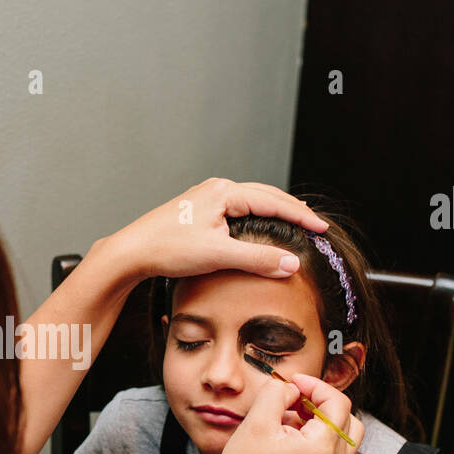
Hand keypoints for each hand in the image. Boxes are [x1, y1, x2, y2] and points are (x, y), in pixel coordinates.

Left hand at [107, 178, 329, 282]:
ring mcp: (206, 198)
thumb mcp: (218, 256)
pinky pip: (237, 208)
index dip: (300, 216)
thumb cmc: (168, 249)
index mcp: (224, 193)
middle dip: (291, 209)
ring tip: (295, 219)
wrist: (132, 251)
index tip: (321, 228)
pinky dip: (256, 214)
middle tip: (315, 224)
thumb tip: (292, 263)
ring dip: (274, 210)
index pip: (273, 201)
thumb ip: (258, 259)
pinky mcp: (198, 210)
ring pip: (250, 200)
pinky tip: (259, 224)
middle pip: (265, 195)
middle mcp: (216, 189)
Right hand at [208, 373, 363, 453]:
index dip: (315, 385)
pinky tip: (288, 438)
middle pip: (346, 417)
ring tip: (290, 419)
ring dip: (321, 418)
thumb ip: (276, 394)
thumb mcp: (255, 423)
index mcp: (324, 448)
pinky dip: (317, 436)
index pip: (337, 402)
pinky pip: (332, 449)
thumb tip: (292, 388)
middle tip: (293, 400)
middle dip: (321, 401)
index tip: (292, 383)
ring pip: (343, 433)